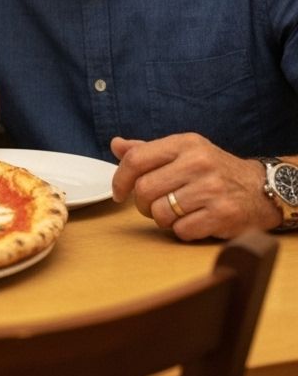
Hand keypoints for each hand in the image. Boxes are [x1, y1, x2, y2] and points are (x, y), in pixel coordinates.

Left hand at [111, 133, 278, 239]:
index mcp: (184, 144)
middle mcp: (198, 163)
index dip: (120, 179)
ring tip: (175, 213)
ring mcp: (212, 189)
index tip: (119, 193)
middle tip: (152, 206)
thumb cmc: (213, 170)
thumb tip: (116, 145)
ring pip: (160, 213)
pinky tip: (194, 221)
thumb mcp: (184, 151)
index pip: (136, 159)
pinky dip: (181, 231)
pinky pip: (181, 230)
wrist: (260, 189)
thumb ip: (148, 150)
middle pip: (144, 189)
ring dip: (162, 219)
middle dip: (141, 204)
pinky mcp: (223, 215)